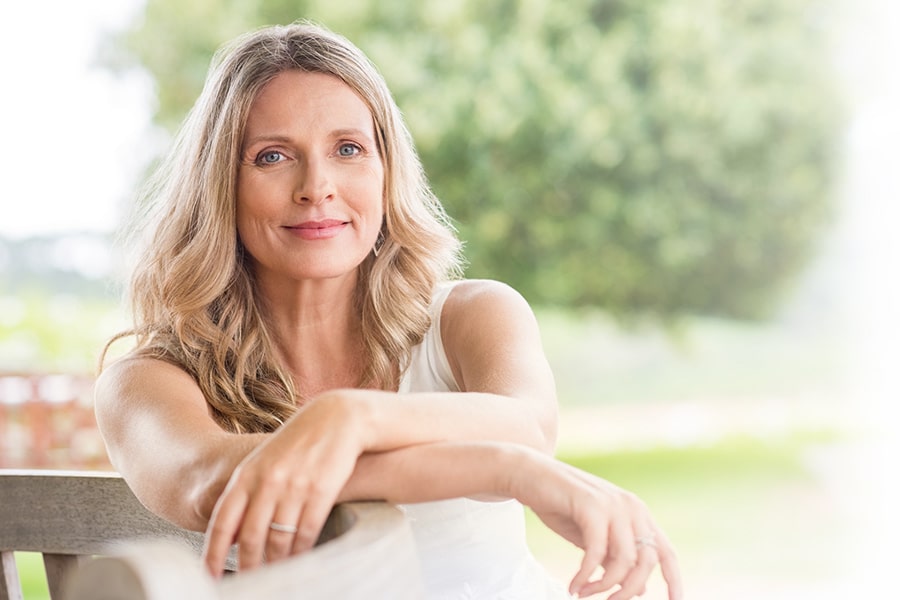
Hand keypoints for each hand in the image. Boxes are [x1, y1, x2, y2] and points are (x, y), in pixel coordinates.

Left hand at [202, 393, 365, 575]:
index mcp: (247, 475)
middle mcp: (267, 482)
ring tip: (275, 577)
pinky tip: (299, 560)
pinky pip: (306, 532)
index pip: (222, 522)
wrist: (336, 418)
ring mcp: (294, 486)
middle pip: (250, 537)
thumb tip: (230, 535)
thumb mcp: (264, 462)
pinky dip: (301, 552)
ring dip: (276, 564)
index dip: (212, 553)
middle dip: (247, 566)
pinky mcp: (321, 490)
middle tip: (248, 583)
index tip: (209, 577)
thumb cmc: (297, 443)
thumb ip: (246, 494)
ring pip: (279, 539)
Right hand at [510, 452, 682, 599]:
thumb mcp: (593, 537)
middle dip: (627, 591)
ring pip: (624, 561)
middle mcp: (631, 507)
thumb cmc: (560, 506)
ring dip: (604, 586)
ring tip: (583, 593)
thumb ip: (616, 558)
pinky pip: (596, 553)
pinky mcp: (591, 506)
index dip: (674, 582)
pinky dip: (585, 575)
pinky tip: (574, 585)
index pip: (666, 552)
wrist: (529, 474)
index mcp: (637, 513)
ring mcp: (613, 504)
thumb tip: (639, 589)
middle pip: (646, 563)